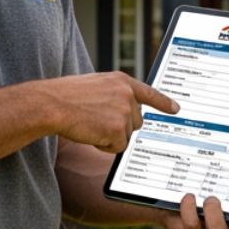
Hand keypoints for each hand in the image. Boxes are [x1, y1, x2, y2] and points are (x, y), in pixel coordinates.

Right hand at [49, 73, 178, 153]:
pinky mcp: (118, 129)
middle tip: (96, 120)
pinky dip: (104, 146)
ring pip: (126, 136)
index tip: (176, 109)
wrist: (52, 104)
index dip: (164, 103)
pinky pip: (118, 147)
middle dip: (120, 127)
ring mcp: (124, 111)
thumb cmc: (67, 96)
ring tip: (90, 124)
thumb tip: (126, 111)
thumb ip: (115, 94)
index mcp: (122, 81)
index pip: (149, 93)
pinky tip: (90, 133)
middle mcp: (127, 94)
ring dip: (110, 137)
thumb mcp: (96, 86)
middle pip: (136, 122)